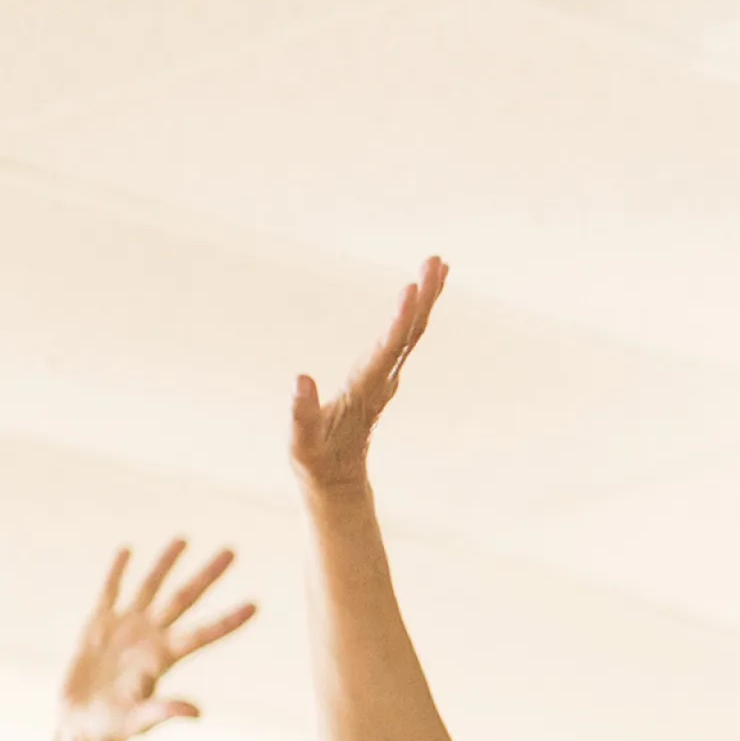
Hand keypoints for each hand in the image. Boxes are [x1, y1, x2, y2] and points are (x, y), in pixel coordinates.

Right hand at [57, 541, 256, 740]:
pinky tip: (128, 550)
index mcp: (164, 658)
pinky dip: (117, 571)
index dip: (229, 621)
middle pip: (184, 599)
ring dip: (166, 563)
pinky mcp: (98, 625)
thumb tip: (197, 713)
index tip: (256, 605)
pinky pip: (110, 592)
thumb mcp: (139, 722)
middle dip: (207, 575)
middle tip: (232, 550)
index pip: (203, 634)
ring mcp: (126, 628)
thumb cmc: (114, 729)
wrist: (83, 725)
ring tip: (184, 539)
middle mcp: (151, 637)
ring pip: (150, 587)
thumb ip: (165, 712)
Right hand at [292, 259, 446, 496]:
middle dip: (425, 297)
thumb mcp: (302, 442)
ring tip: (438, 264)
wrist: (338, 479)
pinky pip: (404, 336)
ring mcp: (386, 376)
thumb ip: (301, 413)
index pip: (388, 349)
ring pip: (412, 332)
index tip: (412, 289)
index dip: (400, 319)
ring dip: (426, 299)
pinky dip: (415, 311)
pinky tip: (421, 292)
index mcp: (366, 389)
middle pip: (410, 333)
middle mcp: (384, 378)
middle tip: (436, 261)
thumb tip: (299, 379)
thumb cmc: (315, 459)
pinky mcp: (383, 374)